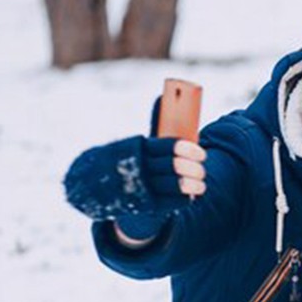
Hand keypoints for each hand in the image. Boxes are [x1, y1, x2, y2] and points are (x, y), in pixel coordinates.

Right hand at [64, 135, 206, 219]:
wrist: (99, 186)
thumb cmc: (128, 159)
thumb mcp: (135, 142)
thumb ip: (153, 123)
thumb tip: (164, 95)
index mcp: (139, 148)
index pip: (168, 146)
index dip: (187, 150)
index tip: (201, 152)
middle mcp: (139, 168)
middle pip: (174, 166)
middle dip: (193, 167)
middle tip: (203, 168)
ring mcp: (142, 188)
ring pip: (174, 186)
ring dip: (193, 184)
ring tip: (202, 184)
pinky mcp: (145, 205)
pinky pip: (171, 203)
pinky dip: (185, 198)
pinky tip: (192, 195)